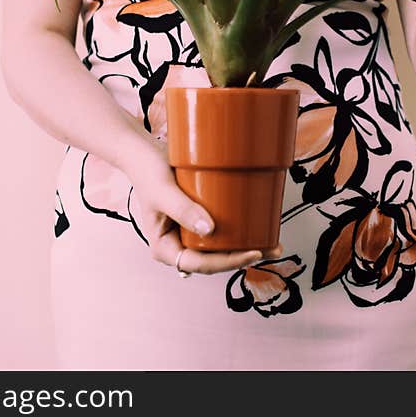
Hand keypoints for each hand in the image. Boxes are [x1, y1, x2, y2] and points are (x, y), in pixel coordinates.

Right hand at [120, 134, 282, 274]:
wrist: (144, 153)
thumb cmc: (147, 172)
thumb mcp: (163, 192)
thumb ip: (183, 209)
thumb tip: (209, 229)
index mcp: (165, 247)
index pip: (199, 263)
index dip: (228, 262)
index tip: (252, 252)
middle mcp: (178, 244)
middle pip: (214, 259)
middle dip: (242, 258)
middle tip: (272, 249)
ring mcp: (188, 232)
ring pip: (219, 248)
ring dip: (244, 247)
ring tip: (272, 242)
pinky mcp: (198, 219)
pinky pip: (220, 231)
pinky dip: (238, 231)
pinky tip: (257, 226)